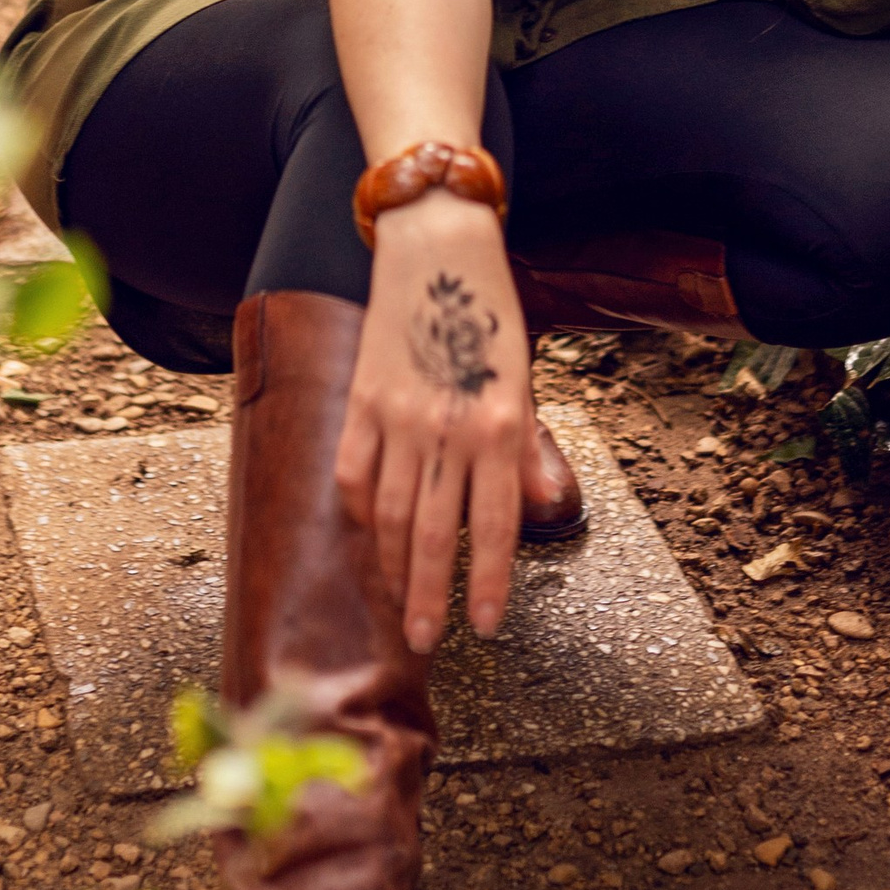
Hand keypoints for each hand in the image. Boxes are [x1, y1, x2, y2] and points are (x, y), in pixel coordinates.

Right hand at [333, 193, 531, 652]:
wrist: (438, 251)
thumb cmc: (490, 317)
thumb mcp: (524, 383)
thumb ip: (525, 452)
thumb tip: (534, 514)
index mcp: (501, 424)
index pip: (496, 526)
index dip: (490, 583)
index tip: (485, 627)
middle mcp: (450, 427)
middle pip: (435, 534)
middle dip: (430, 596)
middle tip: (425, 639)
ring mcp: (400, 416)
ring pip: (391, 514)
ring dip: (393, 567)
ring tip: (398, 601)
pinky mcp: (362, 401)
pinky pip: (354, 474)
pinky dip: (360, 513)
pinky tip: (370, 538)